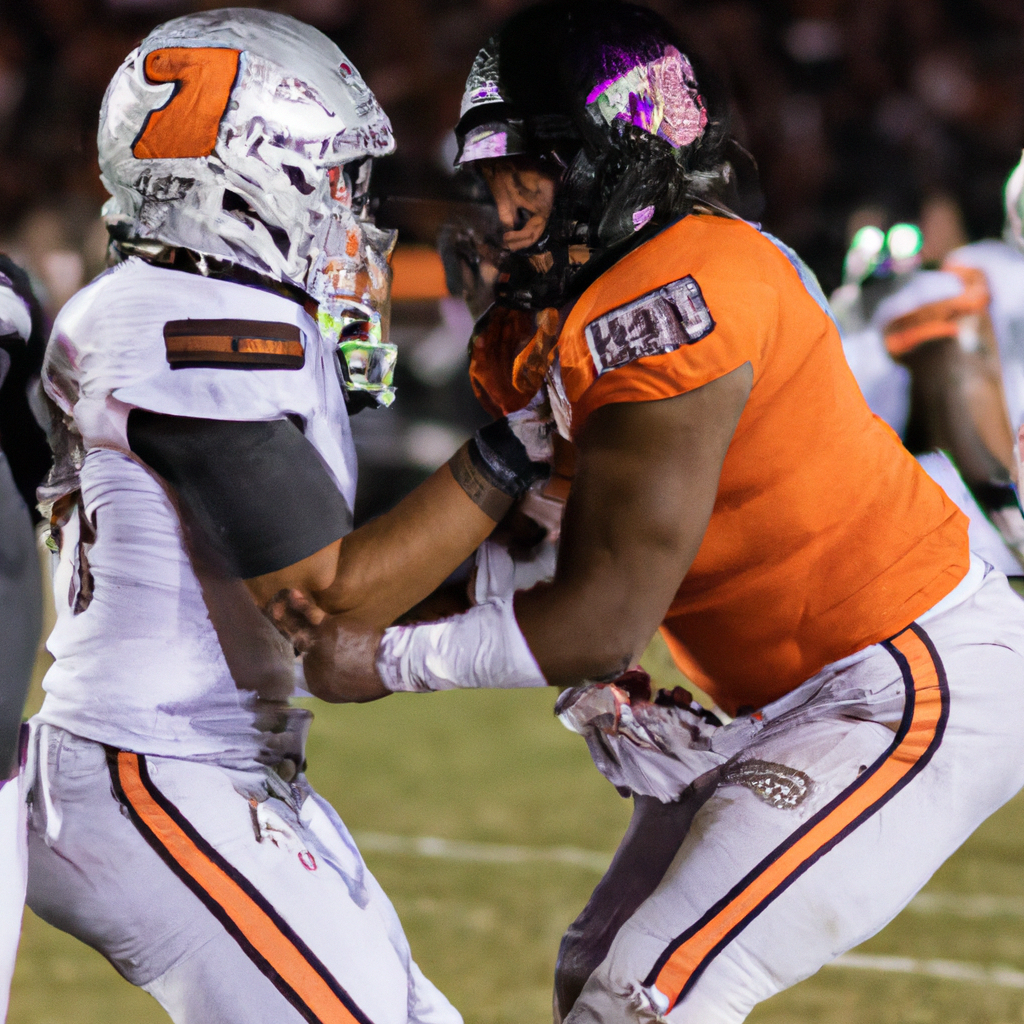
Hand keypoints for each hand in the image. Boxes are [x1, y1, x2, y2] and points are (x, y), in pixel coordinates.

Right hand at [265, 589, 389, 702]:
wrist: (387, 665)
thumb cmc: (374, 681)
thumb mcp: (350, 693)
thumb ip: (334, 685)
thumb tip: (330, 675)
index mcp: (318, 686)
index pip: (309, 671)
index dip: (314, 661)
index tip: (318, 654)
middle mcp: (311, 666)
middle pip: (300, 650)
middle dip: (295, 640)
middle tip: (286, 631)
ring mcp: (317, 646)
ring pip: (298, 631)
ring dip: (285, 618)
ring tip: (274, 607)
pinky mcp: (327, 627)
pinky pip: (310, 614)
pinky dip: (300, 604)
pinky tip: (292, 593)